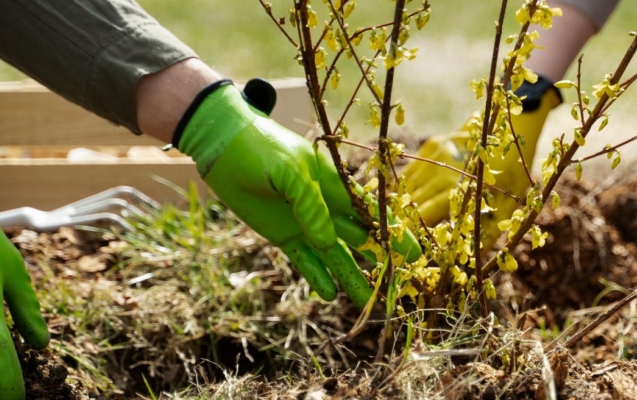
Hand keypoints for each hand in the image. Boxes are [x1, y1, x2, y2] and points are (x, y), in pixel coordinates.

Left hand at [176, 81, 420, 305]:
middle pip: (361, 238)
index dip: (393, 232)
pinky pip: (305, 261)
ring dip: (351, 278)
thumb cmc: (259, 148)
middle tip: (398, 285)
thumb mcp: (285, 170)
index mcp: (335, 185)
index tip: (412, 254)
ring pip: (335, 255)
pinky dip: (318, 277)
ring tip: (366, 304)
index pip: (371, 212)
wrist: (224, 146)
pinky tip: (329, 295)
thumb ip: (308, 203)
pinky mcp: (284, 235)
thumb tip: (327, 241)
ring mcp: (306, 223)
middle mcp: (326, 207)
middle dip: (380, 260)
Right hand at [401, 79, 559, 244]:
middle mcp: (443, 170)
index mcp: (460, 188)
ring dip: (400, 203)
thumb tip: (472, 261)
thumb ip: (489, 235)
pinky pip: (411, 168)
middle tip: (394, 240)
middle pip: (413, 201)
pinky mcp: (433, 142)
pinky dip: (403, 185)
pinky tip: (397, 199)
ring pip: (408, 184)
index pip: (426, 214)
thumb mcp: (510, 208)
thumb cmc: (515, 174)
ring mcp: (435, 153)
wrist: (516, 130)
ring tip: (392, 222)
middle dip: (403, 221)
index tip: (405, 249)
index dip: (414, 233)